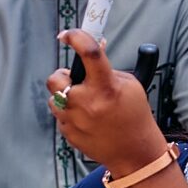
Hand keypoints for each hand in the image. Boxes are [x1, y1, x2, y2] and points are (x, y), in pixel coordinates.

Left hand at [45, 29, 168, 176]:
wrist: (134, 152)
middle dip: (63, 76)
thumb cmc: (134, 115)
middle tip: (76, 80)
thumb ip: (107, 67)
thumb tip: (94, 45)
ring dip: (65, 96)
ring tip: (85, 102)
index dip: (76, 37)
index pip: (89, 53)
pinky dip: (69, 113)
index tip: (67, 34)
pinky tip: (86, 119)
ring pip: (53, 97)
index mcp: (106, 87)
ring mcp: (75, 120)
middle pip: (56, 78)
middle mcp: (87, 103)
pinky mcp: (68, 133)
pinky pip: (59, 115)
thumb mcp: (129, 85)